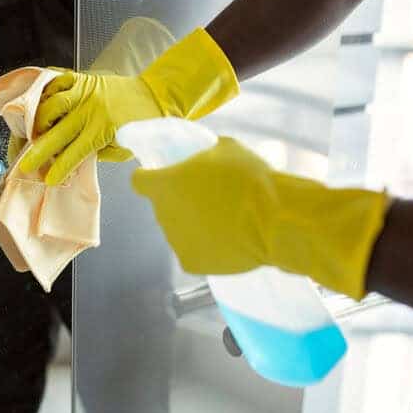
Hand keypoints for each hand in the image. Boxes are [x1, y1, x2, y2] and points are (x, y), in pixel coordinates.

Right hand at [20, 27, 238, 184]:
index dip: (60, 167)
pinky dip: (44, 91)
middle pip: (58, 132)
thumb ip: (98, 153)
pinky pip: (57, 81)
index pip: (75, 153)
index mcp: (103, 130)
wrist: (155, 95)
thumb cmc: (140, 125)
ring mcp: (85, 91)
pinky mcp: (83, 79)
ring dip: (38, 119)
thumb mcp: (123, 148)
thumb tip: (72, 158)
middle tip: (25, 163)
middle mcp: (91, 110)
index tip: (48, 179)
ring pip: (52, 104)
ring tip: (31, 132)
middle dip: (39, 150)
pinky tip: (36, 102)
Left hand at [131, 136, 389, 299]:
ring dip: (195, 225)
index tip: (168, 178)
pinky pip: (195, 252)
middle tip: (213, 198)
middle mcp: (163, 215)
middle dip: (182, 203)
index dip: (152, 178)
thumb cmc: (248, 177)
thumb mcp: (225, 149)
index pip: (140, 181)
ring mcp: (176, 241)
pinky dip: (208, 248)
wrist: (272, 219)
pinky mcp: (192, 263)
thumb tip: (209, 155)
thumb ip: (206, 154)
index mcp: (163, 185)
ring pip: (181, 230)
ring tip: (227, 221)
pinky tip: (230, 241)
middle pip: (166, 207)